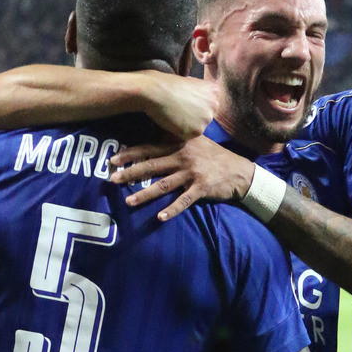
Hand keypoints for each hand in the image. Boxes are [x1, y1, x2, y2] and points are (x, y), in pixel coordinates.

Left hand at [109, 136, 255, 219]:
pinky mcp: (201, 188)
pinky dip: (172, 210)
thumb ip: (176, 139)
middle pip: (152, 165)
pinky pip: (183, 201)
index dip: (131, 154)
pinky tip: (160, 217)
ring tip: (128, 201)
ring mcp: (192, 173)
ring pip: (164, 185)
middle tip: (112, 179)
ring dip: (145, 194)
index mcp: (179, 145)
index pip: (150, 148)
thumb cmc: (214, 157)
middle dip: (131, 173)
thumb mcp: (196, 142)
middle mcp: (183, 157)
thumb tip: (155, 134)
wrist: (239, 171)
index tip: (113, 159)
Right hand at [138, 71, 220, 140]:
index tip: (184, 103)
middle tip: (178, 111)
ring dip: (186, 125)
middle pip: (205, 117)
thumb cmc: (167, 84)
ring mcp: (206, 119)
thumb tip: (195, 104)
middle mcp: (214, 105)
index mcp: (214, 91)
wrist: (156, 91)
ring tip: (173, 116)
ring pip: (197, 128)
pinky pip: (188, 136)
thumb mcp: (190, 82)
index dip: (195, 106)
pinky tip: (171, 122)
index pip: (208, 105)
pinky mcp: (196, 131)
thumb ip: (198, 94)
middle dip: (193, 117)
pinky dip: (179, 132)